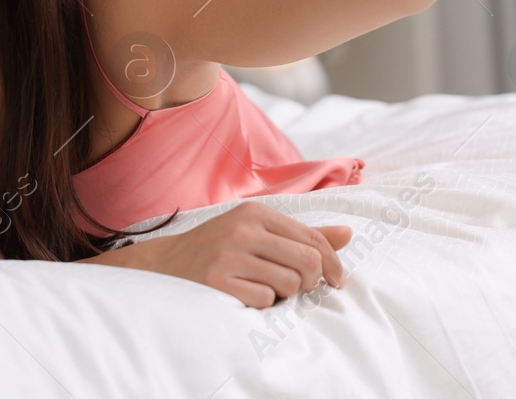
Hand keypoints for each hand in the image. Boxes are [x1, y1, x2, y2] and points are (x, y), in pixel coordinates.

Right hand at [140, 202, 350, 307]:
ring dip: (284, 293)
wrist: (166, 263)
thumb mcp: (256, 230)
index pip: (312, 238)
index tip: (337, 280)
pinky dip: (261, 302)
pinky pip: (264, 300)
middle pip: (307, 262)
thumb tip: (349, 234)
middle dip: (312, 280)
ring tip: (264, 286)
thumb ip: (301, 234)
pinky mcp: (218, 281)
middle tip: (301, 287)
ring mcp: (229, 255)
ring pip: (289, 284)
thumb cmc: (220, 247)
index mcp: (256, 212)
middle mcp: (243, 229)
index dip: (333, 263)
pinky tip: (244, 293)